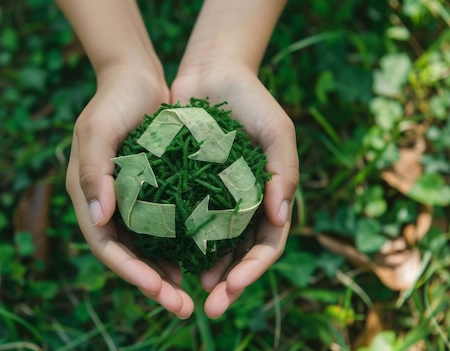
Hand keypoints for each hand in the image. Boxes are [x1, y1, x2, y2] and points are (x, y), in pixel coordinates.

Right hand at [66, 66, 193, 318]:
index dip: (130, 272)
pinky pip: (161, 228)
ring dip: (165, 273)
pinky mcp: (149, 193)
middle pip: (127, 256)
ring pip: (145, 248)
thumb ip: (94, 173)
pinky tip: (197, 261)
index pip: (106, 245)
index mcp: (87, 196)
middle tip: (180, 307)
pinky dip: (175, 247)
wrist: (135, 78)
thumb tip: (97, 220)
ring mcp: (128, 201)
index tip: (158, 291)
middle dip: (151, 284)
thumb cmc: (114, 101)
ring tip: (190, 295)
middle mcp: (106, 204)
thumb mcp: (98, 131)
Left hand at [171, 64, 298, 317]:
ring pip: (211, 247)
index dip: (253, 270)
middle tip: (211, 307)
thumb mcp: (276, 129)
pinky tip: (165, 258)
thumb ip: (284, 171)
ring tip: (186, 290)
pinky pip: (184, 222)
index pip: (267, 244)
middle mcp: (243, 206)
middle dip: (228, 284)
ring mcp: (216, 200)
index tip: (232, 286)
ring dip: (203, 272)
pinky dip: (178, 244)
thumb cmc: (251, 100)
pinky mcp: (188, 190)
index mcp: (270, 198)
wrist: (212, 74)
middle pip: (239, 255)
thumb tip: (279, 216)